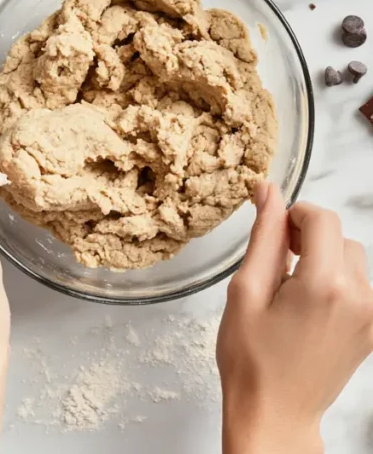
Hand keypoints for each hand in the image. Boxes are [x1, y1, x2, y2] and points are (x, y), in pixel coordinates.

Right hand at [217, 182, 372, 453]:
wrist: (275, 412)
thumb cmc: (251, 358)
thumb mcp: (245, 290)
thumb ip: (264, 236)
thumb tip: (269, 192)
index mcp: (324, 286)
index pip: (322, 218)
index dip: (293, 214)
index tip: (272, 230)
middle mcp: (360, 297)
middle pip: (339, 236)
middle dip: (307, 237)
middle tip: (274, 262)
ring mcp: (372, 315)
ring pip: (352, 258)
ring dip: (323, 259)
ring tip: (290, 288)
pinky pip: (360, 285)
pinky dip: (335, 282)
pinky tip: (307, 305)